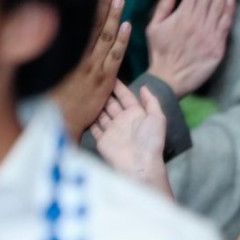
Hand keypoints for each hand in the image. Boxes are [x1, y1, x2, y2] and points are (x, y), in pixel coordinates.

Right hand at [52, 0, 130, 141]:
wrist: (56, 124)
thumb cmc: (53, 102)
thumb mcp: (54, 76)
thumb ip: (64, 59)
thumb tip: (65, 43)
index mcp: (70, 55)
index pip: (82, 24)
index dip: (90, 7)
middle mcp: (81, 57)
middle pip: (93, 25)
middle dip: (102, 3)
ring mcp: (92, 68)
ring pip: (105, 36)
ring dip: (113, 15)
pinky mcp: (103, 81)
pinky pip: (114, 57)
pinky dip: (122, 40)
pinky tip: (128, 25)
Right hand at [91, 81, 169, 195]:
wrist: (140, 164)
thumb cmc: (151, 140)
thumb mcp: (157, 117)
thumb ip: (151, 101)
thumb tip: (143, 86)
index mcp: (137, 114)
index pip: (126, 97)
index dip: (118, 87)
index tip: (109, 75)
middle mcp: (123, 120)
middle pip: (111, 104)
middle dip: (104, 93)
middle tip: (93, 81)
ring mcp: (112, 130)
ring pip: (102, 114)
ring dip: (95, 105)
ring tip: (85, 92)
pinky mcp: (103, 140)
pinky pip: (95, 128)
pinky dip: (89, 120)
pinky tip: (82, 110)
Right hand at [145, 0, 235, 96]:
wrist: (169, 79)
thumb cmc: (160, 53)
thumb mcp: (154, 27)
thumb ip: (164, 6)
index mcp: (182, 15)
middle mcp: (197, 21)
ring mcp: (209, 33)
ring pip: (218, 4)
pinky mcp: (218, 45)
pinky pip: (225, 24)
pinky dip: (228, 10)